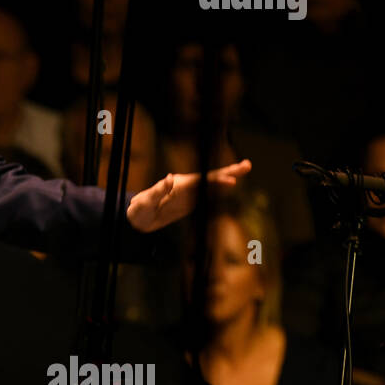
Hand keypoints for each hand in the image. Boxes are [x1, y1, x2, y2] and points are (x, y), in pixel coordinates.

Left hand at [126, 159, 251, 232]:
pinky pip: (208, 195)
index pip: (201, 180)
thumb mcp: (145, 202)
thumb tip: (170, 178)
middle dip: (228, 172)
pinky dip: (220, 190)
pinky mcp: (190, 202)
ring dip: (228, 179)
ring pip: (212, 185)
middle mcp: (186, 186)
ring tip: (244, 170)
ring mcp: (189, 194)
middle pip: (210, 178)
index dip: (216, 180)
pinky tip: (231, 185)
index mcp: (178, 185)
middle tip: (247, 165)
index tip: (231, 180)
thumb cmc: (139, 210)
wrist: (138, 218)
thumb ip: (157, 191)